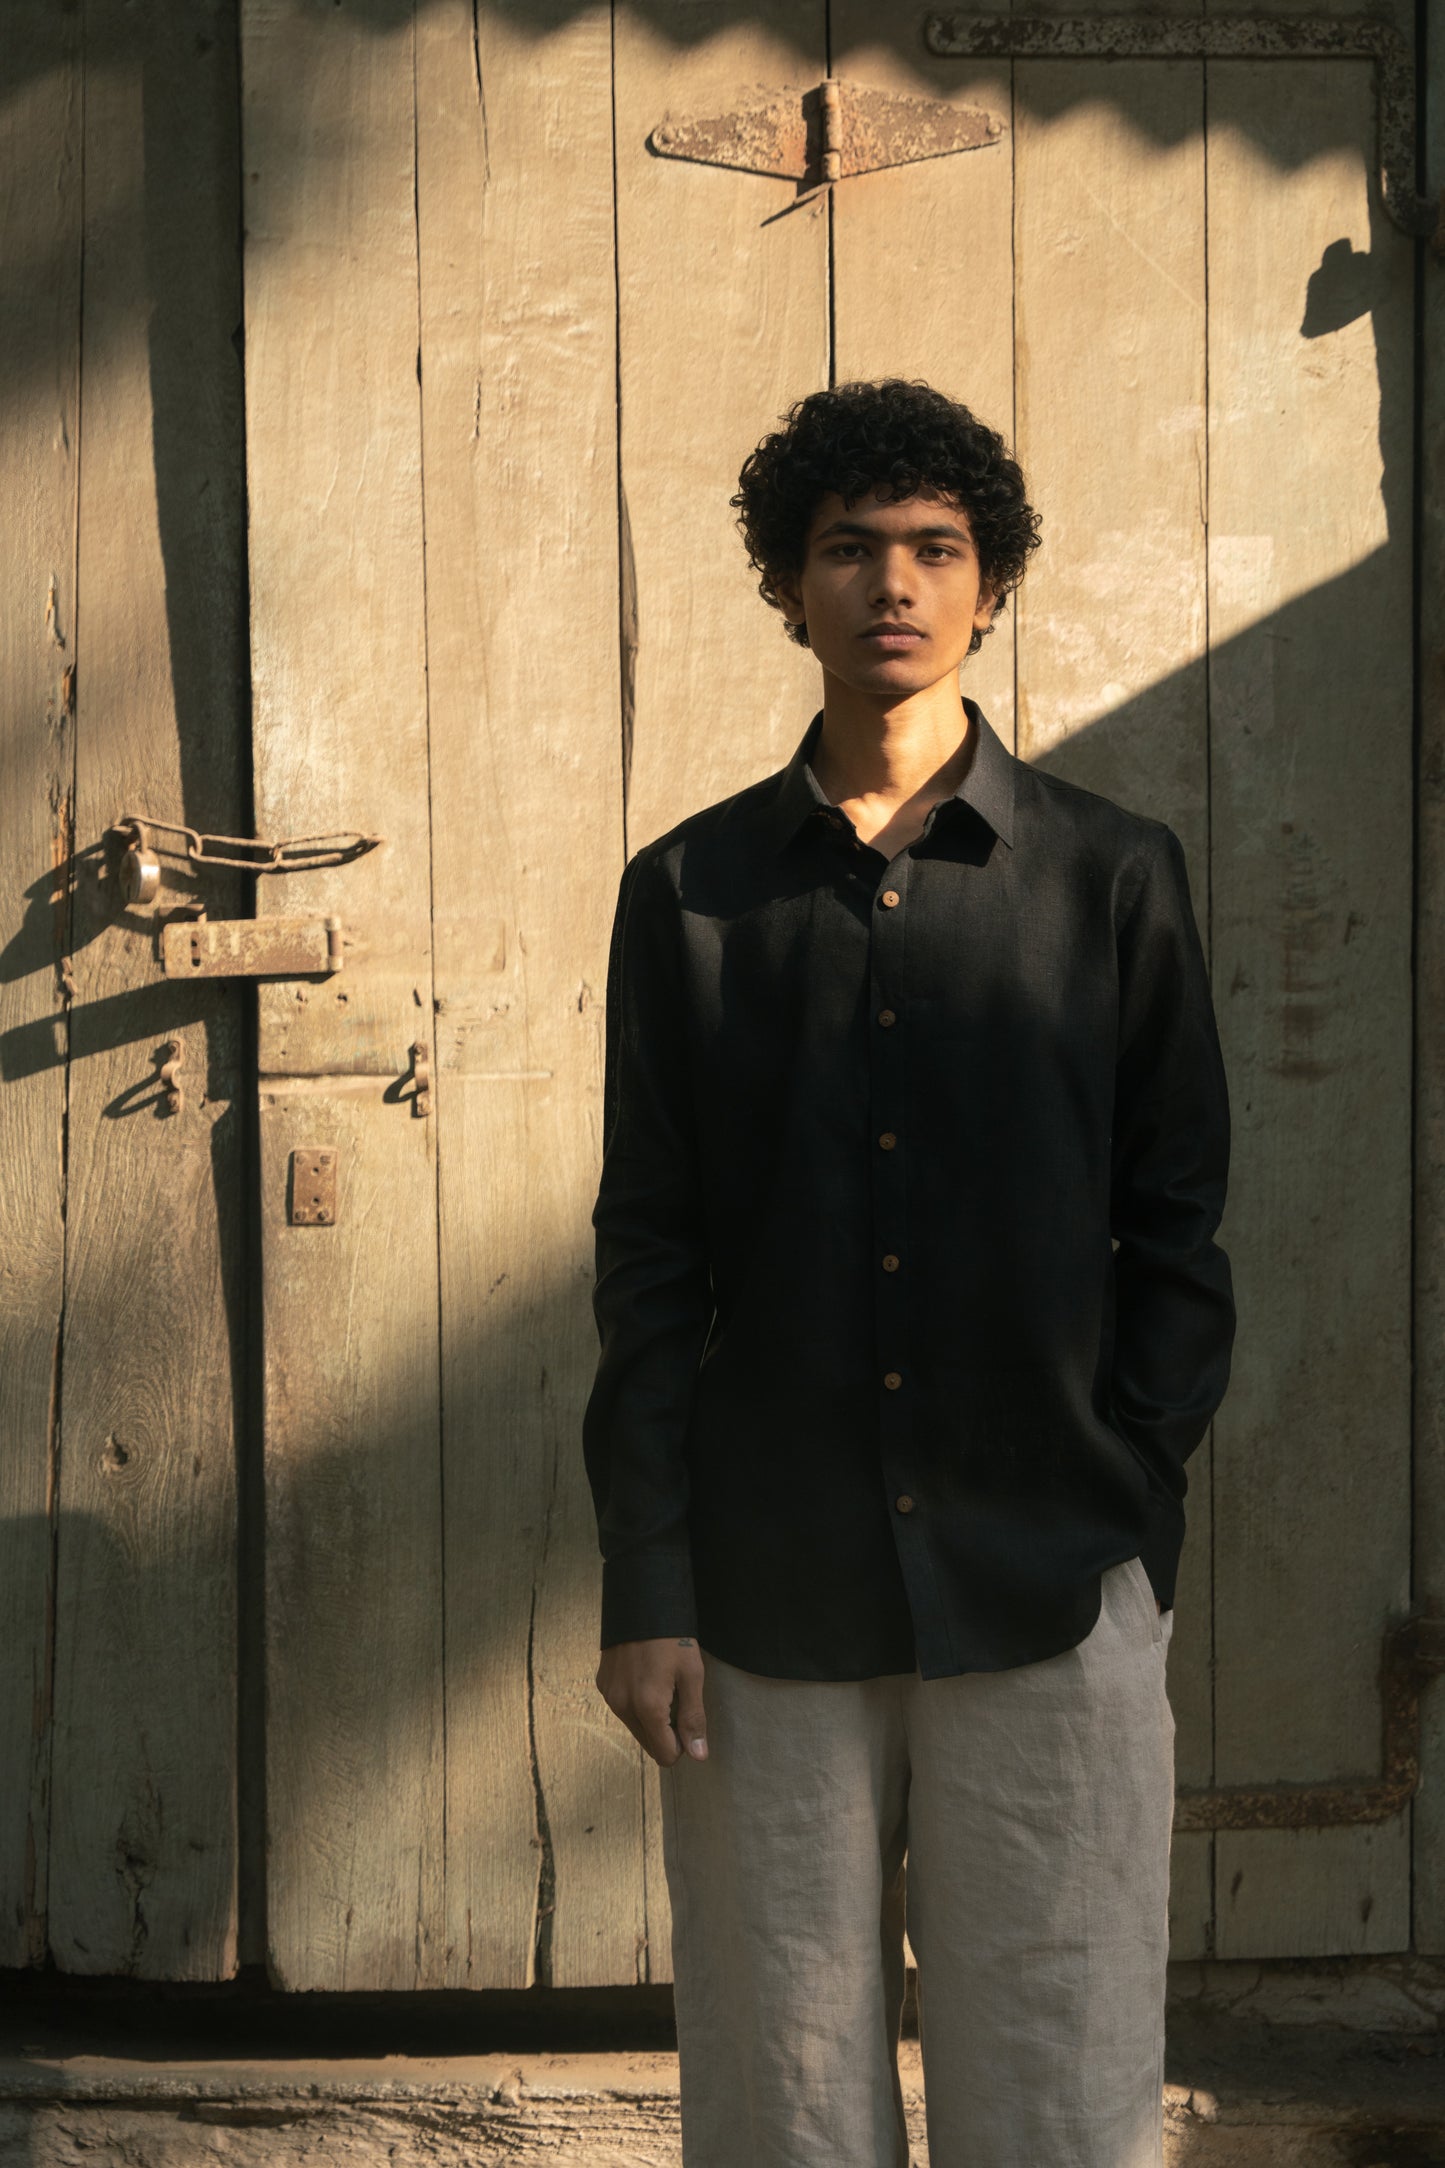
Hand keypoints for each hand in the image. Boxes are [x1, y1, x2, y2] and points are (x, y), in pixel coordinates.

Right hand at [596, 1637, 707, 1767]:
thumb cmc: (672, 1637)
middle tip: (678, 1698)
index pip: (664, 1754)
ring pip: (635, 1727)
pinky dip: (636, 1702)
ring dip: (651, 1717)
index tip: (689, 1719)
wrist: (641, 1601)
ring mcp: (609, 1695)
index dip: (682, 1745)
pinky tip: (646, 1675)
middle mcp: (622, 1706)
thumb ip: (694, 1718)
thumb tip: (698, 1756)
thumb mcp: (692, 1674)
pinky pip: (622, 1708)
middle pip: (649, 1743)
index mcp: (647, 1708)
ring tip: (662, 1684)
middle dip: (666, 1732)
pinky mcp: (602, 1684)